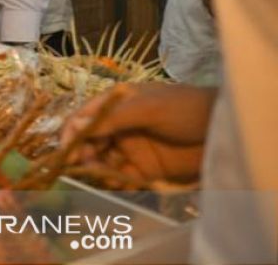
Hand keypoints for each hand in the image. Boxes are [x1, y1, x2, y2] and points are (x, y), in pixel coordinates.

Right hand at [61, 83, 214, 183]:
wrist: (223, 129)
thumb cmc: (186, 108)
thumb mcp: (148, 108)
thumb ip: (113, 118)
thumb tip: (77, 127)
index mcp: (115, 104)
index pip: (83, 118)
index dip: (71, 134)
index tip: (66, 151)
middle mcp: (118, 126)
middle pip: (88, 142)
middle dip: (81, 155)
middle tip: (81, 168)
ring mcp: (130, 148)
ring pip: (102, 161)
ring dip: (97, 170)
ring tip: (104, 177)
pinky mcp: (144, 169)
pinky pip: (121, 177)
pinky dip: (115, 182)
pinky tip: (120, 184)